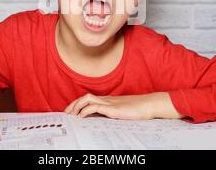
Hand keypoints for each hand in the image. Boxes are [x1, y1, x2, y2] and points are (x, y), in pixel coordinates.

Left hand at [64, 92, 183, 119]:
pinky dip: (85, 110)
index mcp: (108, 100)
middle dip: (73, 104)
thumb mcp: (122, 112)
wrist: (149, 105)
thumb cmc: (138, 109)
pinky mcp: (112, 108)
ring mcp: (109, 103)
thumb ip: (112, 113)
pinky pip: (95, 106)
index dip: (77, 103)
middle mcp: (106, 99)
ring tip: (71, 114)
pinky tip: (81, 116)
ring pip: (87, 98)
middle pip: (84, 97)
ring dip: (76, 106)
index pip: (88, 98)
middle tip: (66, 113)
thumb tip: (103, 119)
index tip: (70, 111)